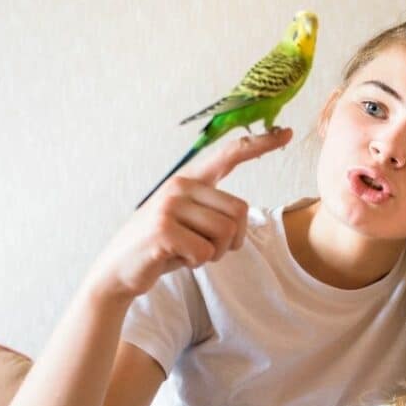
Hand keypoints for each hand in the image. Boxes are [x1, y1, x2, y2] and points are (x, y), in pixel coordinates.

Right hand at [86, 129, 292, 300]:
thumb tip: (241, 213)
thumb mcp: (189, 222)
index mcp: (190, 181)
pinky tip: (175, 259)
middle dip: (232, 240)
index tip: (287, 133)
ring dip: (213, 253)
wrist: (118, 272)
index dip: (261, 144)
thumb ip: (212, 211)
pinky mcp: (163, 228)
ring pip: (226, 233)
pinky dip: (197, 263)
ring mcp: (170, 205)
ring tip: (187, 253)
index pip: (230, 155)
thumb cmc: (162, 248)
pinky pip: (205, 251)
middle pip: (240, 211)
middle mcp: (180, 186)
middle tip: (206, 250)